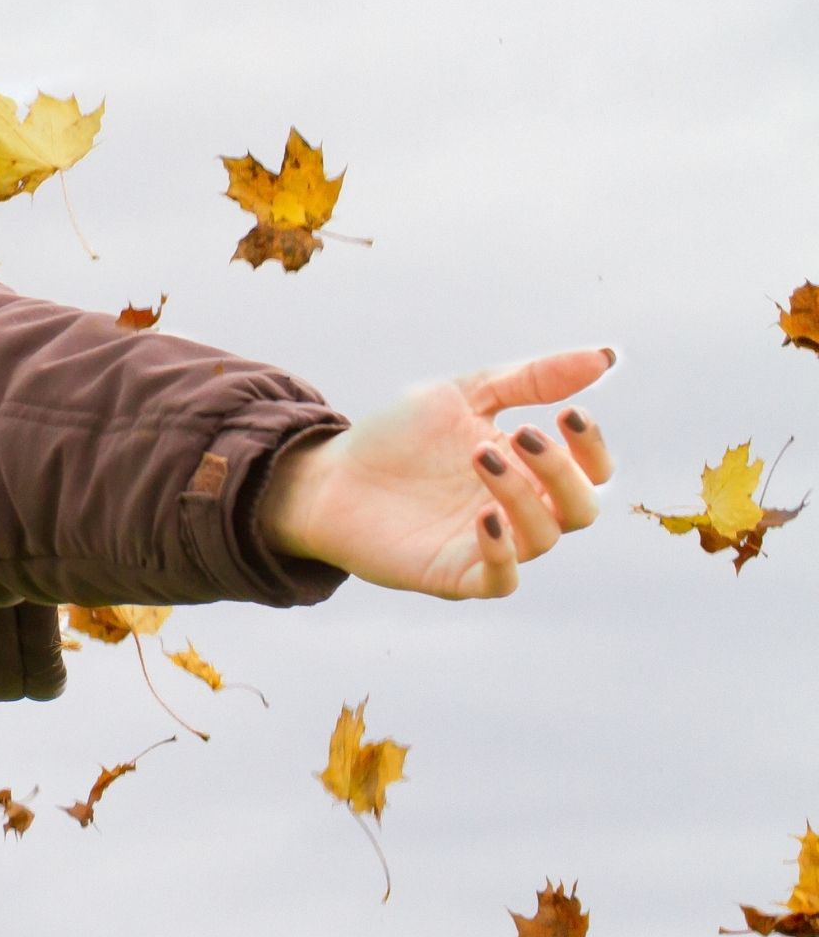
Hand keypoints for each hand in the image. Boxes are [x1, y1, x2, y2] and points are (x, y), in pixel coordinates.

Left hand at [255, 346, 618, 599]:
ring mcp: (489, 545)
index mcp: (529, 471)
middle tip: (523, 433)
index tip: (570, 413)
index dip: (593, 446)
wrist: (329, 474)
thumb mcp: (464, 395)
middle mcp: (519, 512)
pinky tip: (483, 517)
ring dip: (522, 496)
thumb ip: (530, 379)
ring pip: (544, 538)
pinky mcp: (455, 575)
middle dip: (563, 470)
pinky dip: (502, 552)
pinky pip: (501, 579)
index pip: (592, 470)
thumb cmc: (398, 437)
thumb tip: (606, 357)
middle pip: (581, 508)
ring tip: (480, 454)